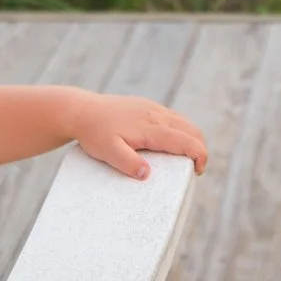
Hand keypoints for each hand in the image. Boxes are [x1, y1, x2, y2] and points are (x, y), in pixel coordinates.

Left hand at [65, 92, 209, 179]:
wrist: (80, 110)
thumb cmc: (94, 133)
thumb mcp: (107, 151)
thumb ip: (127, 163)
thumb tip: (147, 174)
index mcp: (151, 127)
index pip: (187, 141)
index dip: (199, 156)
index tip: (197, 172)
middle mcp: (156, 115)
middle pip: (191, 130)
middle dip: (199, 148)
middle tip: (194, 168)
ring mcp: (152, 108)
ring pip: (183, 121)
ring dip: (191, 138)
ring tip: (184, 157)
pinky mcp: (146, 106)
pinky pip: (172, 116)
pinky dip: (180, 130)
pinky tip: (171, 141)